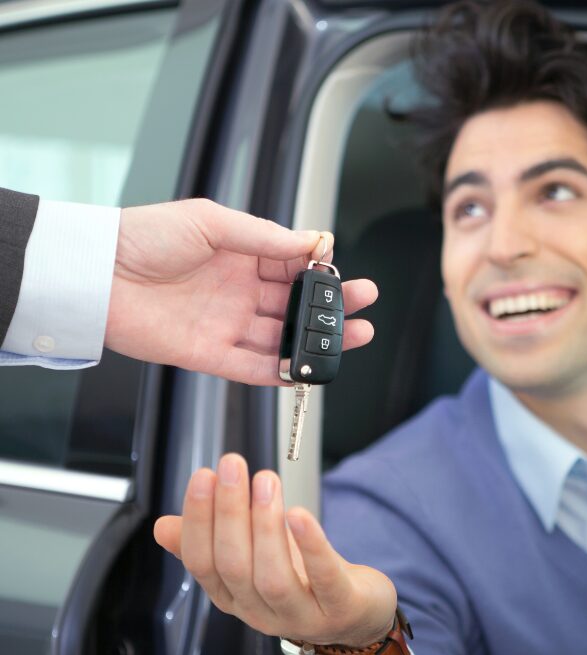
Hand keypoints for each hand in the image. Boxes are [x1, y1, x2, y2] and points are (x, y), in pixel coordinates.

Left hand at [106, 198, 377, 384]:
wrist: (94, 272)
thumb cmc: (142, 237)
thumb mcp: (211, 221)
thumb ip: (265, 237)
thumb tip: (314, 241)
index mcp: (240, 257)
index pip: (294, 268)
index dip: (323, 273)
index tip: (348, 275)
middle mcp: (237, 292)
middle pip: (296, 306)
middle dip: (331, 309)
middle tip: (363, 308)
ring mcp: (225, 324)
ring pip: (282, 339)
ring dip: (317, 341)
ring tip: (352, 338)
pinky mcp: (208, 354)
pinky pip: (253, 368)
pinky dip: (281, 373)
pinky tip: (308, 371)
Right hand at [153, 453, 396, 647]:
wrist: (358, 614)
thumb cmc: (303, 580)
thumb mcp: (253, 560)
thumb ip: (211, 543)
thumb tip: (163, 527)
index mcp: (233, 597)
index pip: (202, 562)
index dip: (199, 520)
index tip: (204, 476)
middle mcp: (260, 612)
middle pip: (234, 566)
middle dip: (229, 512)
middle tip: (233, 466)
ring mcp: (300, 615)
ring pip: (272, 577)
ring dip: (265, 525)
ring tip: (265, 481)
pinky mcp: (339, 608)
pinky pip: (323, 579)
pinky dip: (311, 546)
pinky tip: (300, 515)